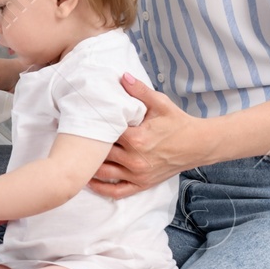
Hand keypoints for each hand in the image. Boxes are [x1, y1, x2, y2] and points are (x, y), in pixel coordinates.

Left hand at [87, 74, 205, 197]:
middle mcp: (135, 159)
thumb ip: (139, 91)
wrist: (198, 145)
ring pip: (104, 174)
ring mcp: (138, 174)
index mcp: (137, 138)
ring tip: (75, 158)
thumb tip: (122, 76)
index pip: (105, 132)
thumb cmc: (178, 123)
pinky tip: (89, 182)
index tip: (81, 119)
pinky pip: (117, 192)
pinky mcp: (142, 184)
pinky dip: (101, 189)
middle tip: (71, 139)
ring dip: (89, 167)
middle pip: (100, 153)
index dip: (92, 125)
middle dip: (86, 146)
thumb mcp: (160, 104)